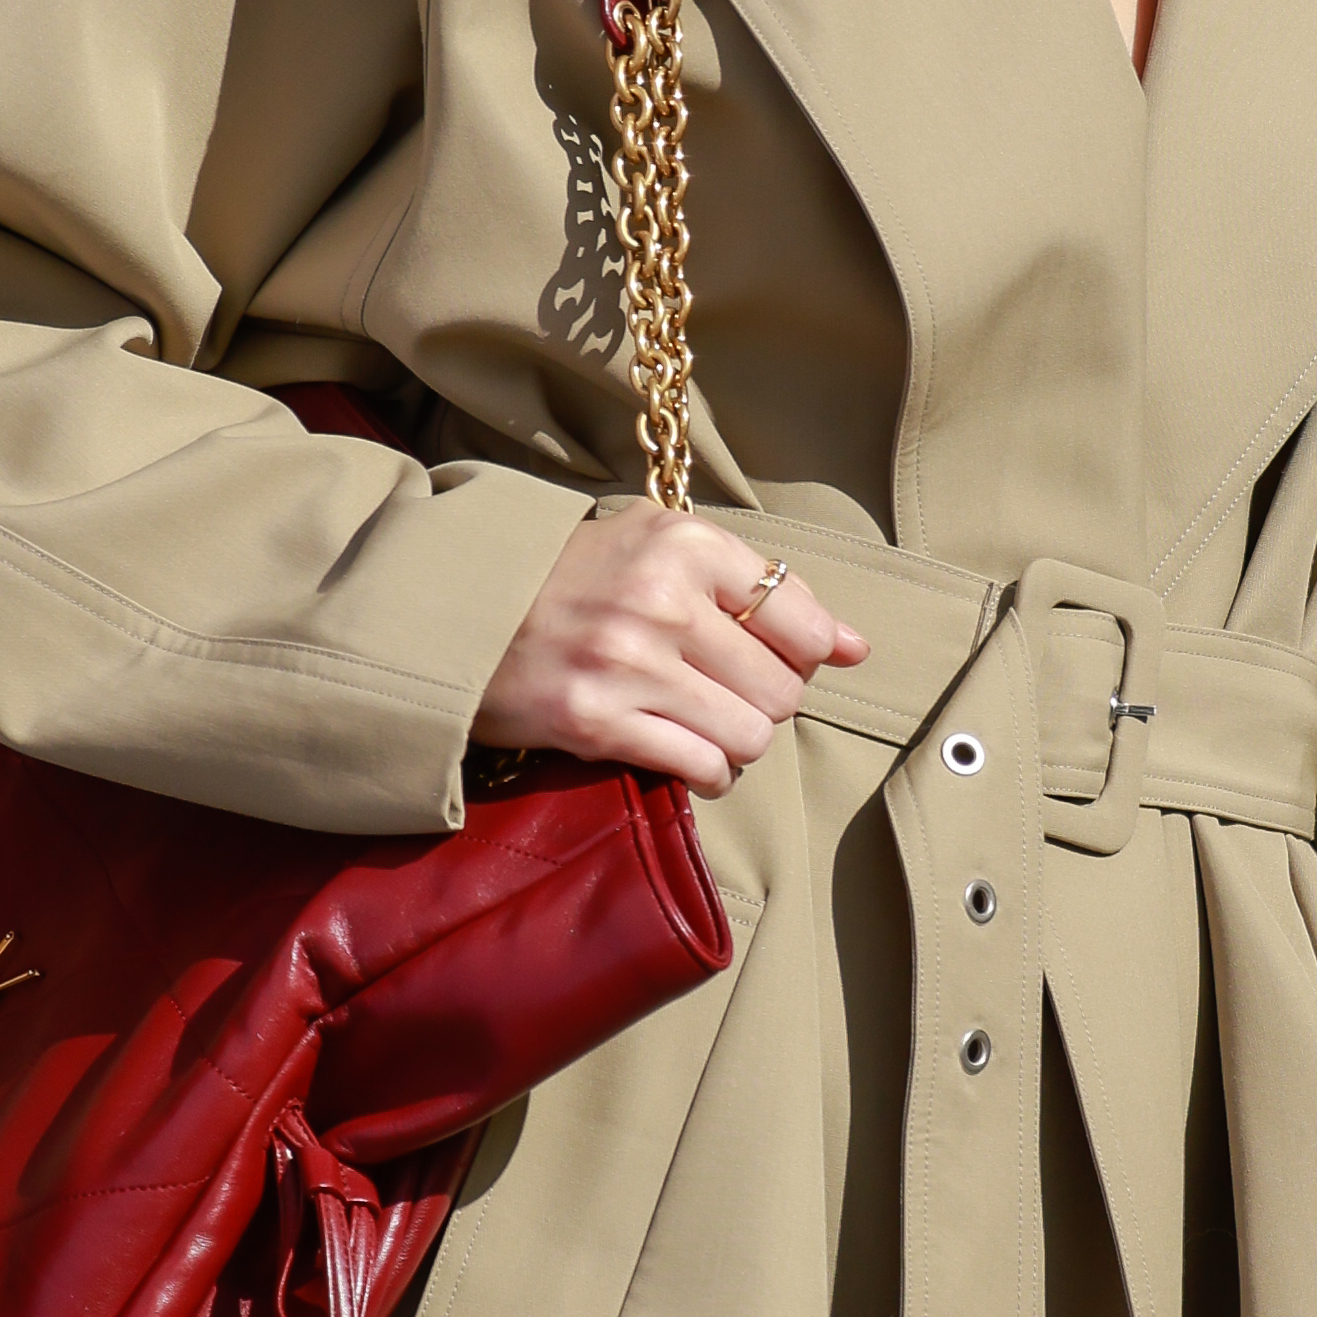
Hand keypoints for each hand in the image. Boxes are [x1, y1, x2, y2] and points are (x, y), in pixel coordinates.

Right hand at [478, 507, 870, 795]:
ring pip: (751, 735)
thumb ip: (757, 587)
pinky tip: (689, 756)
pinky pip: (702, 768)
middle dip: (765, 701)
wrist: (459, 616)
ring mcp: (628, 665)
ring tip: (704, 725)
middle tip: (724, 692)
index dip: (802, 650)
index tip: (776, 656)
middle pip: (782, 687)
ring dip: (738, 742)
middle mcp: (661, 600)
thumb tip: (858, 647)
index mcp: (682, 543)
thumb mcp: (658, 548)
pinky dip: (710, 773)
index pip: (799, 616)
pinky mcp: (598, 723)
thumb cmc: (569, 581)